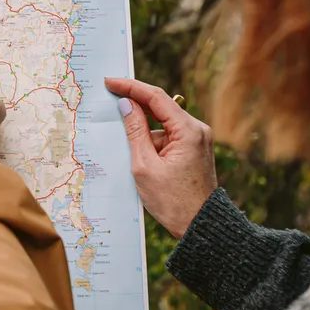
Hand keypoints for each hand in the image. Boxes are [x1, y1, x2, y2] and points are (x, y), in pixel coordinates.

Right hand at [104, 77, 216, 238]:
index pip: (156, 97)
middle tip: (109, 100)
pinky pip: (169, 136)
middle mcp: (197, 130)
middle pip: (160, 107)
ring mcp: (197, 140)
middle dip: (135, 106)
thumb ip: (134, 131)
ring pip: (163, 124)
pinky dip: (152, 141)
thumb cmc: (173, 201)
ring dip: (143, 130)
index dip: (131, 87)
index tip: (110, 82)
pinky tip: (138, 154)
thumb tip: (125, 105)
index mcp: (188, 131)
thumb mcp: (145, 166)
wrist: (200, 227)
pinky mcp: (194, 150)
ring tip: (123, 145)